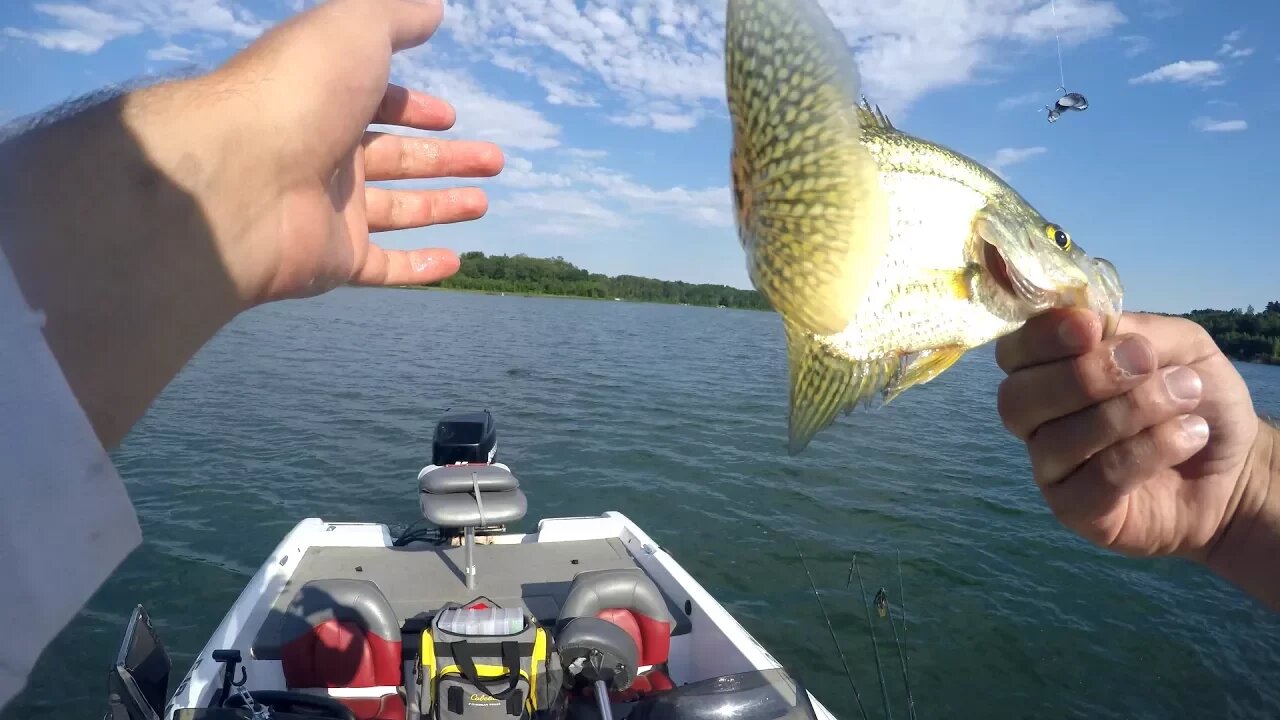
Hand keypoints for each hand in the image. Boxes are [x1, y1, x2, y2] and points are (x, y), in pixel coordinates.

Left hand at [192, 0, 503, 304]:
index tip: (449, 116)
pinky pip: (384, 267)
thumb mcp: (353, 29)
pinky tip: (454, 261)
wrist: (239, 179)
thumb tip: (432, 8)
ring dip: (442, 206)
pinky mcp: (334, 260)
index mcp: (325, 103)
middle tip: (494, 161)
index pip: (375, 105)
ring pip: (397, 211)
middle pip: (396, 158)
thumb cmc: (296, 92)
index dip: (414, 108)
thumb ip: (395, 16)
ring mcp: (329, 211)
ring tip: (483, 202)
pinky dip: (420, 267)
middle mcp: (324, 155)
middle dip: (446, 158)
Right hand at [994, 309, 1262, 560]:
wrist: (1237, 461)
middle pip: (1016, 399)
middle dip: (1083, 376)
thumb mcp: (1180, 344)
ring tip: (1187, 396)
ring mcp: (1051, 468)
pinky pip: (1098, 480)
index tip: (1090, 328)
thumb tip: (1093, 327)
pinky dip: (1150, 451)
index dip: (1041, 338)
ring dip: (1131, 410)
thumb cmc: (1194, 394)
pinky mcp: (1075, 510)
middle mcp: (1035, 420)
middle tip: (1146, 363)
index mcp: (1046, 370)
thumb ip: (1135, 330)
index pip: (1013, 353)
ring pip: (1060, 440)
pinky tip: (1189, 437)